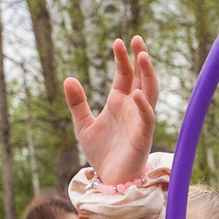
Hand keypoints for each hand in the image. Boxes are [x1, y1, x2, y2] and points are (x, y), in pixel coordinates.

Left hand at [63, 36, 159, 186]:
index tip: (119, 41)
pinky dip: (144, 106)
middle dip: (140, 58)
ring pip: (150, 93)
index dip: (123, 58)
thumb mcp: (83, 124)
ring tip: (143, 56)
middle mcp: (132, 108)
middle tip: (137, 39)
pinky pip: (147, 118)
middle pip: (141, 78)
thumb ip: (77, 103)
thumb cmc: (101, 153)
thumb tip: (68, 78)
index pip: (125, 75)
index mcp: (119, 103)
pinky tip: (136, 94)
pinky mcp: (143, 136)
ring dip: (148, 75)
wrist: (109, 179)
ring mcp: (140, 120)